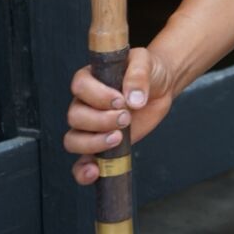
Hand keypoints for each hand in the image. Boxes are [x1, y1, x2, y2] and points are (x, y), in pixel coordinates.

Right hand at [64, 46, 173, 184]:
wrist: (160, 89)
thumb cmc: (149, 71)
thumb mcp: (145, 62)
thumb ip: (138, 75)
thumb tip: (133, 100)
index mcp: (92, 78)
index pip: (80, 86)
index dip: (98, 96)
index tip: (121, 100)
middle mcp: (85, 102)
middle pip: (75, 116)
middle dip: (101, 120)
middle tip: (126, 117)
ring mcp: (90, 126)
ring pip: (73, 139)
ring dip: (93, 143)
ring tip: (118, 138)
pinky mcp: (100, 145)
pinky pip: (80, 163)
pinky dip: (83, 171)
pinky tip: (95, 172)